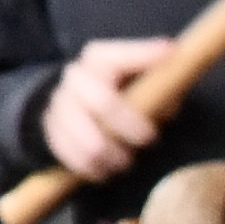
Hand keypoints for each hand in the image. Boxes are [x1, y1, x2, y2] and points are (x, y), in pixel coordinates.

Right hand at [40, 37, 173, 185]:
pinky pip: (72, 156)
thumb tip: (173, 85)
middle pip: (104, 103)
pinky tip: (106, 169)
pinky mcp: (50, 129)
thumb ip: (159, 81)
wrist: (70, 102)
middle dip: (131, 127)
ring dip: (113, 156)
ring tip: (126, 161)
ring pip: (89, 140)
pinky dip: (94, 168)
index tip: (170, 54)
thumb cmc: (118, 90)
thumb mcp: (137, 77)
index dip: (145, 57)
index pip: (122, 56)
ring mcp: (60, 103)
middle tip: (150, 139)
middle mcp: (76, 76)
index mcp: (99, 58)